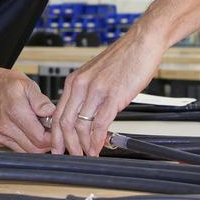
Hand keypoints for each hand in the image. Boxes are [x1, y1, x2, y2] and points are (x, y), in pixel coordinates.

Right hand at [0, 66, 54, 152]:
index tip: (57, 129)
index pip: (41, 138)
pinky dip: (27, 144)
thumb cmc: (3, 82)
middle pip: (35, 149)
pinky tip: (28, 131)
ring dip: (37, 145)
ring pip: (27, 152)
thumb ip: (40, 100)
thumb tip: (52, 113)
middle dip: (47, 143)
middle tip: (51, 130)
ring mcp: (0, 135)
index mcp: (16, 111)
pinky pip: (17, 149)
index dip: (53, 136)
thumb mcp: (26, 84)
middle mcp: (6, 127)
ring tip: (40, 129)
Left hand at [52, 35, 163, 156]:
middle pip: (65, 122)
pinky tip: (98, 147)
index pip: (58, 113)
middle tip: (72, 156)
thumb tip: (85, 115)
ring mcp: (96, 90)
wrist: (142, 43)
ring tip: (87, 154)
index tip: (59, 147)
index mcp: (74, 80)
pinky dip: (97, 140)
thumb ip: (87, 93)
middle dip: (66, 144)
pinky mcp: (113, 95)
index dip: (56, 134)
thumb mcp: (96, 75)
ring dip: (82, 145)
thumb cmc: (123, 58)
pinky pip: (99, 123)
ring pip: (80, 125)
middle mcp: (81, 85)